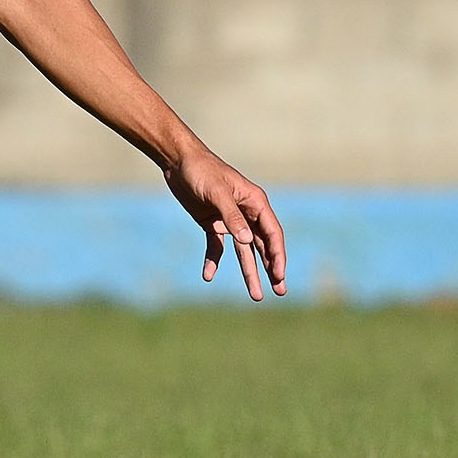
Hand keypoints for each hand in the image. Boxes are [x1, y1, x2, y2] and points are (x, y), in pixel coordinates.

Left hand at [164, 146, 285, 300]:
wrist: (177, 161)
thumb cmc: (202, 171)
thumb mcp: (217, 193)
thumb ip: (232, 216)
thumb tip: (248, 240)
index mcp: (255, 203)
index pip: (272, 233)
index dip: (277, 255)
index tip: (279, 275)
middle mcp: (246, 213)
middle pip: (262, 246)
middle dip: (271, 269)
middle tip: (280, 291)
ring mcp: (229, 220)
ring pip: (243, 251)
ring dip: (249, 271)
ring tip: (256, 295)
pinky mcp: (212, 223)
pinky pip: (217, 247)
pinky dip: (214, 261)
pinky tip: (208, 275)